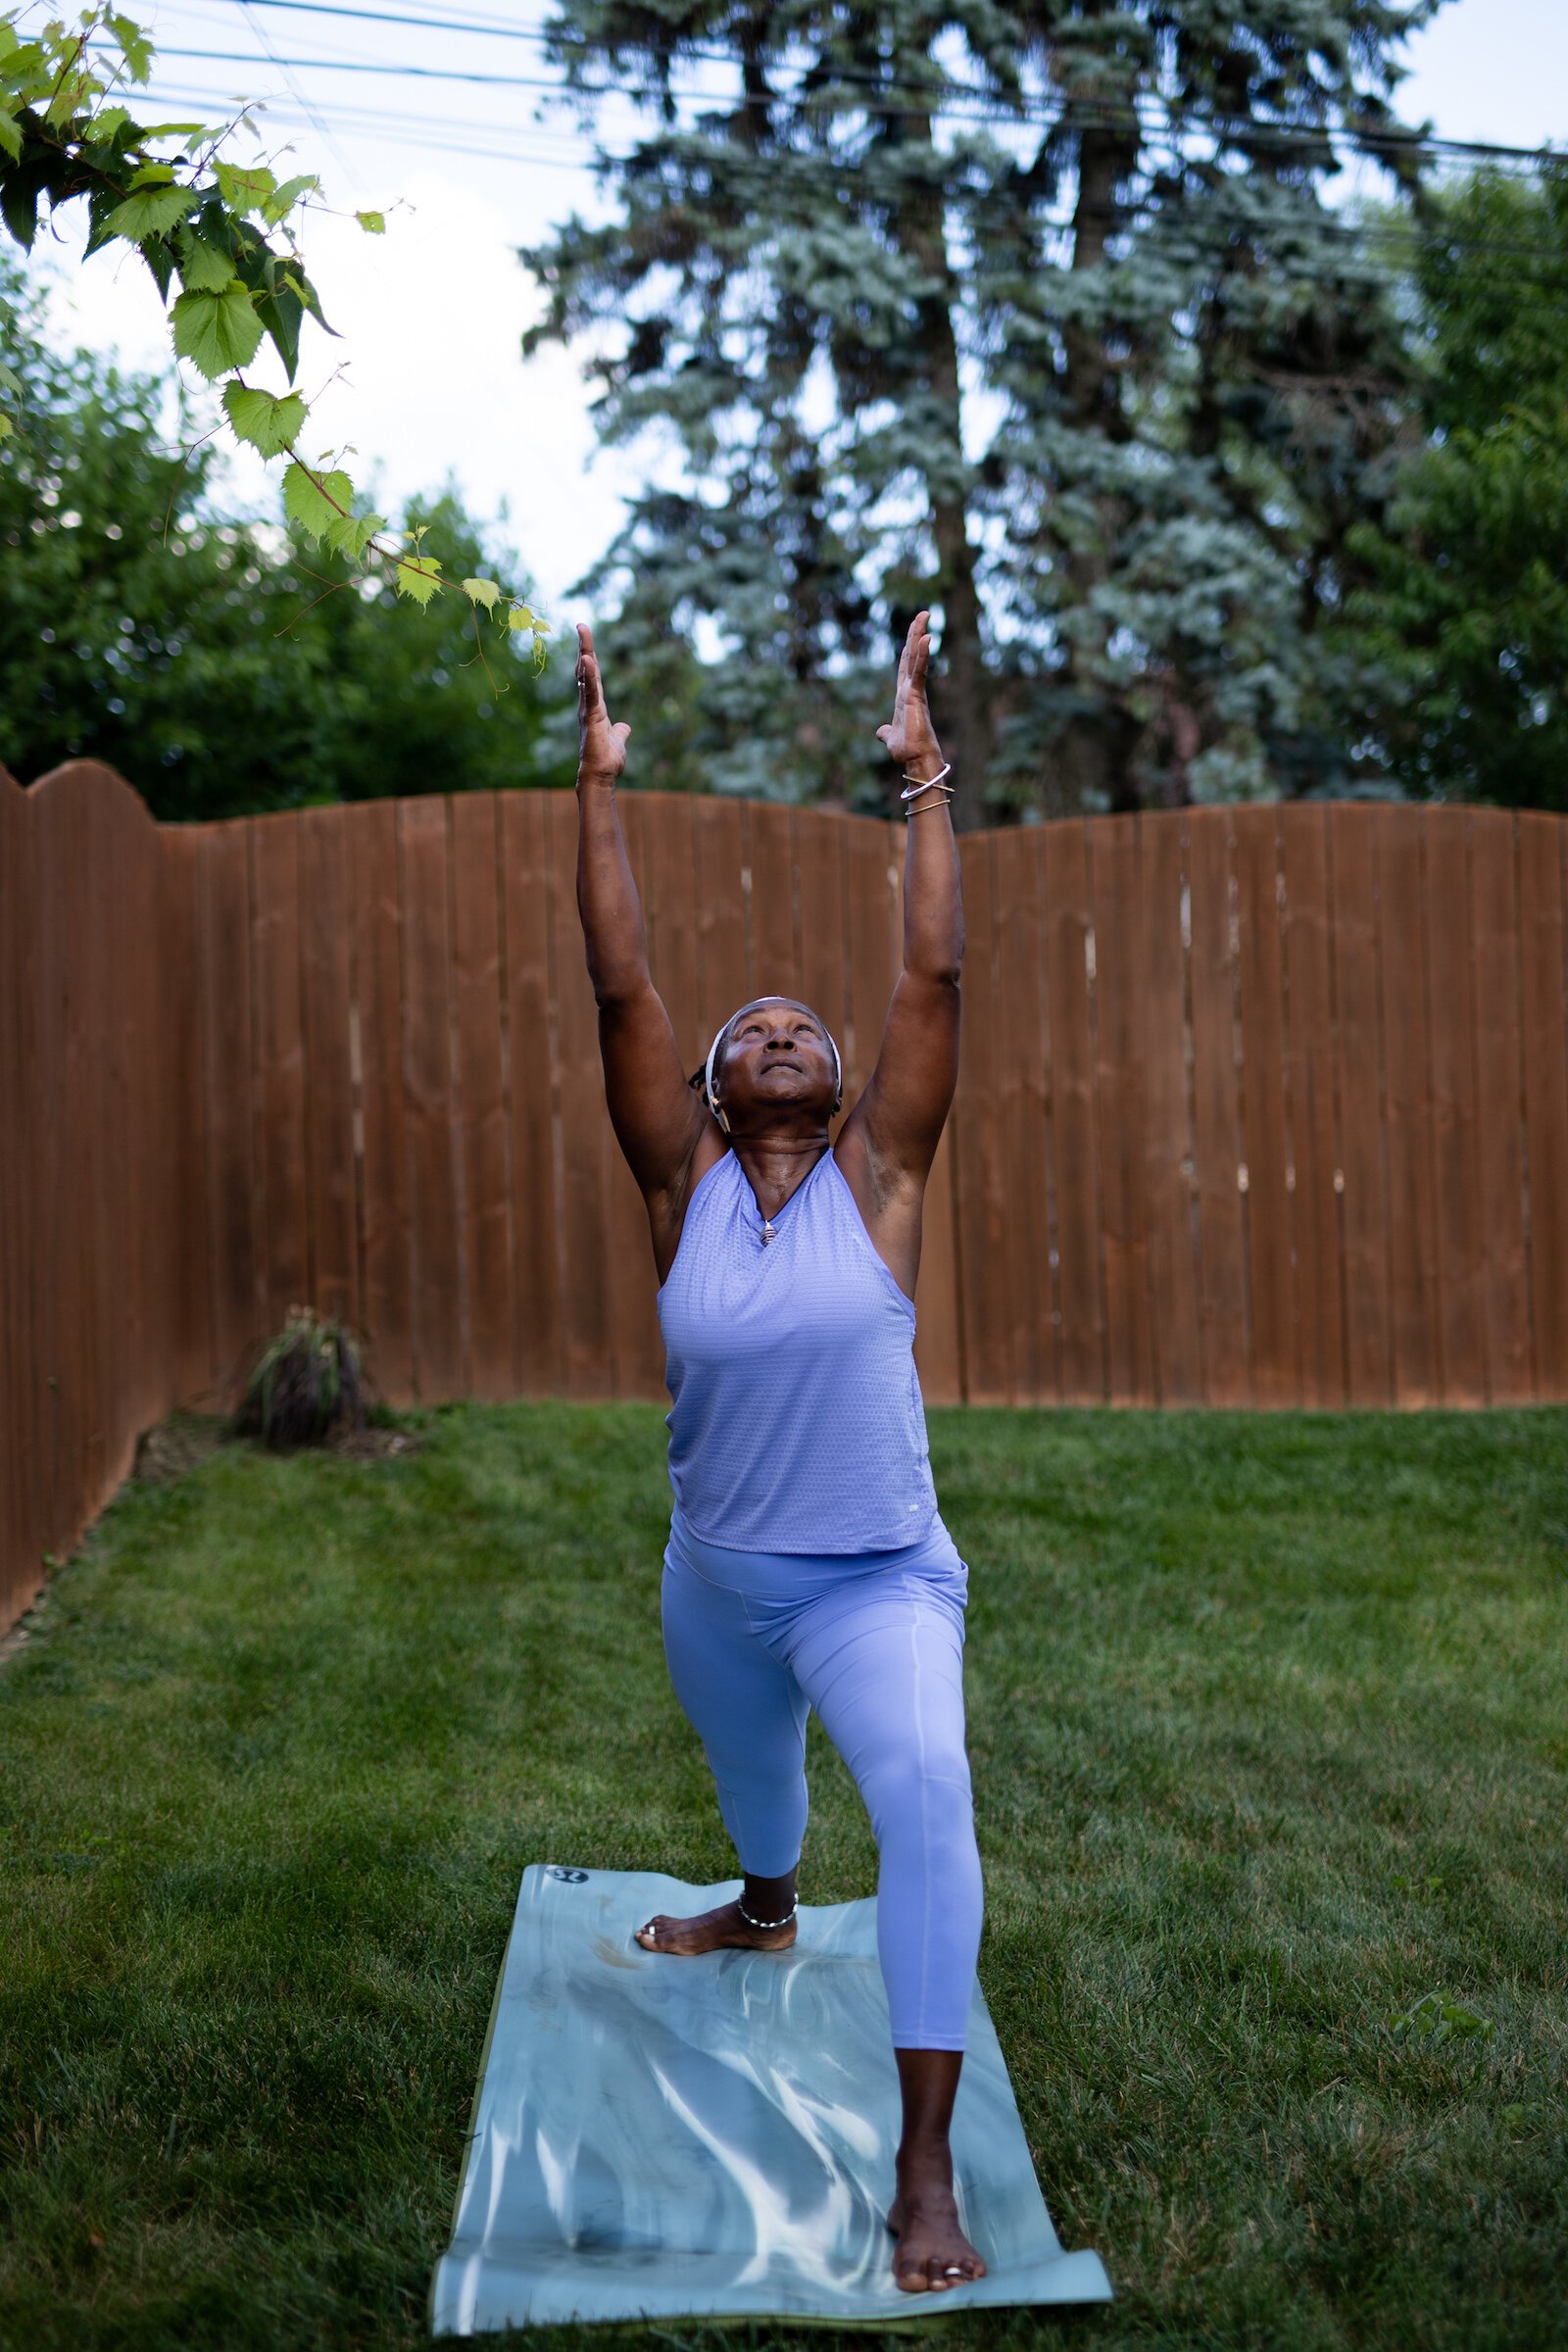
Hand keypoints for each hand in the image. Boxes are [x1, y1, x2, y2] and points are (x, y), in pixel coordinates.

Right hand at [576, 620, 631, 785]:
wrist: (601, 776)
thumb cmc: (606, 760)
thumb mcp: (618, 739)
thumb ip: (621, 731)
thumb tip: (625, 727)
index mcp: (596, 706)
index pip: (592, 677)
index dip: (590, 657)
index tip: (585, 638)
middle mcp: (588, 704)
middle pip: (586, 670)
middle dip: (584, 647)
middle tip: (581, 625)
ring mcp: (588, 709)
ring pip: (586, 676)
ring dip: (585, 654)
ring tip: (583, 633)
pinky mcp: (592, 716)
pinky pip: (590, 691)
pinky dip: (589, 675)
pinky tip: (587, 659)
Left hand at [875, 609, 944, 779]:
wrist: (914, 760)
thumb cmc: (906, 750)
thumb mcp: (889, 737)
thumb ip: (885, 731)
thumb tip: (880, 732)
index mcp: (904, 695)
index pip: (905, 665)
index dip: (909, 647)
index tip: (915, 630)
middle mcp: (910, 689)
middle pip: (912, 655)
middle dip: (916, 633)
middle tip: (924, 612)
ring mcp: (914, 691)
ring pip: (916, 657)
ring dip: (919, 635)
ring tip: (924, 615)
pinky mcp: (916, 696)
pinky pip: (919, 671)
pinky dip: (922, 655)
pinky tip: (926, 638)